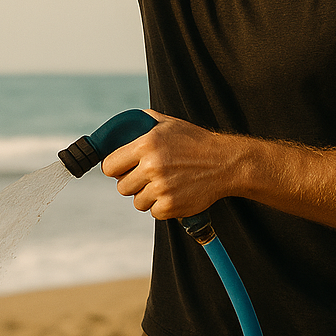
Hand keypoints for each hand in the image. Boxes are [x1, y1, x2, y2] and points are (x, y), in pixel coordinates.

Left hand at [100, 110, 241, 219]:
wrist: (225, 163)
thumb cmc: (196, 142)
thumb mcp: (169, 123)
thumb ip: (143, 122)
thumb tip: (122, 127)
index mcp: (146, 144)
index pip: (109, 166)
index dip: (114, 169)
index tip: (122, 170)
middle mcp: (152, 166)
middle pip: (122, 187)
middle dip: (132, 184)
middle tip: (146, 178)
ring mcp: (162, 188)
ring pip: (137, 202)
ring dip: (147, 196)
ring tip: (164, 185)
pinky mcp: (171, 205)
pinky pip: (154, 212)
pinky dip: (162, 207)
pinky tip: (174, 194)